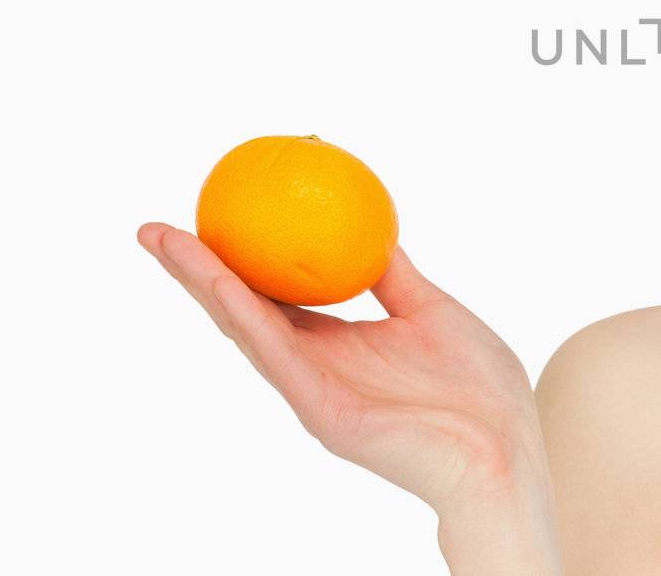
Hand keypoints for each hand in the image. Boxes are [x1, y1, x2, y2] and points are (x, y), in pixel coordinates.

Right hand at [135, 222, 545, 513]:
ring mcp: (314, 392)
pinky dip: (249, 319)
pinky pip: (281, 360)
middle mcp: (314, 367)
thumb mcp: (431, 309)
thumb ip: (395, 276)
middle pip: (241, 311)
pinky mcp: (325, 416)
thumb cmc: (478, 387)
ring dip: (204, 286)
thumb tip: (373, 226)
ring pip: (247, 331)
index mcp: (336, 344)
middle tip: (152, 230)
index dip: (235, 259)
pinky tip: (223, 283)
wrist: (508, 448)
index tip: (208, 212)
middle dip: (194, 272)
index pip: (271, 294)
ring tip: (167, 245)